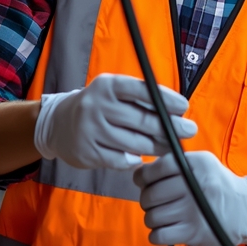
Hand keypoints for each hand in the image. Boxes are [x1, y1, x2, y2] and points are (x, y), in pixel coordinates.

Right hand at [34, 74, 195, 169]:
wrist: (57, 123)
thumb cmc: (99, 105)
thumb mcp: (114, 92)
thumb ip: (141, 99)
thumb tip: (177, 112)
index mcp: (108, 85)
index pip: (142, 90)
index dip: (166, 99)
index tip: (184, 107)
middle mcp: (97, 106)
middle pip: (142, 120)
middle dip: (170, 127)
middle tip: (189, 130)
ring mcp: (90, 130)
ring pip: (134, 143)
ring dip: (157, 146)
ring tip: (171, 146)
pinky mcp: (86, 152)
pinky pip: (120, 160)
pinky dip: (135, 160)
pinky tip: (142, 158)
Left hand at [133, 151, 246, 245]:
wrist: (245, 210)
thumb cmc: (217, 185)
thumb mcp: (203, 164)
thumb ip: (175, 164)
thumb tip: (140, 172)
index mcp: (197, 164)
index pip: (157, 168)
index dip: (143, 177)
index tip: (144, 182)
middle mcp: (195, 185)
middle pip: (150, 195)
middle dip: (148, 200)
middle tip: (157, 202)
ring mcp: (194, 210)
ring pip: (152, 216)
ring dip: (154, 218)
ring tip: (165, 215)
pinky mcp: (193, 232)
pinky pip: (158, 235)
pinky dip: (157, 234)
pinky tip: (167, 229)